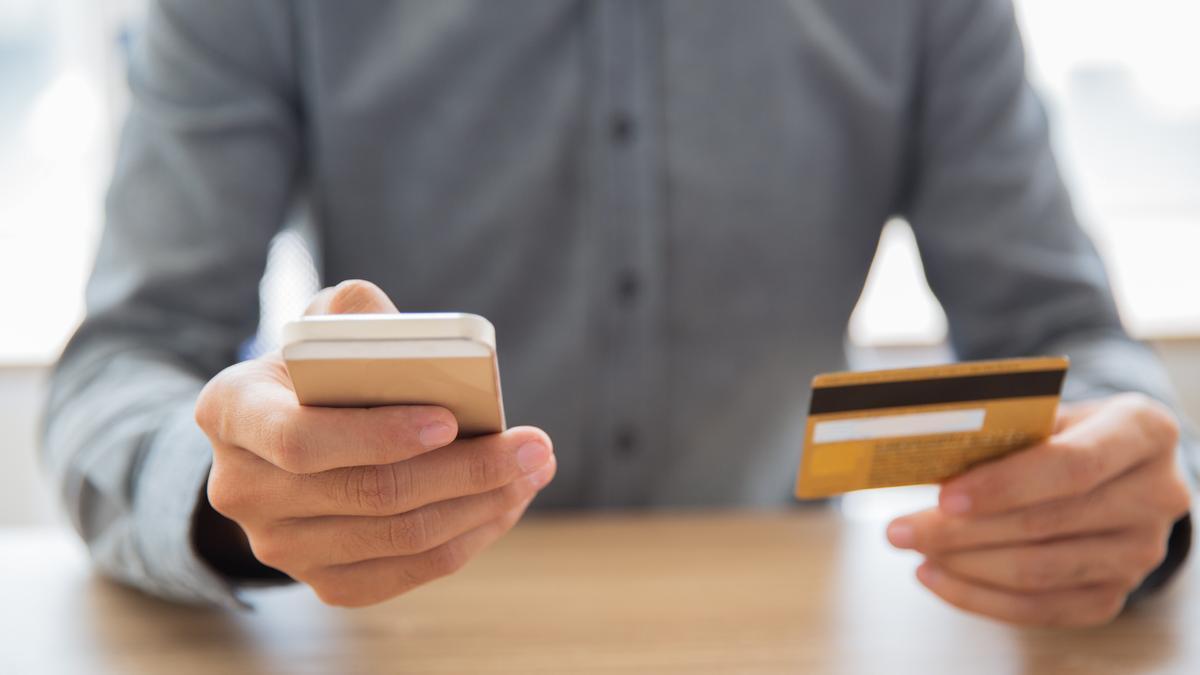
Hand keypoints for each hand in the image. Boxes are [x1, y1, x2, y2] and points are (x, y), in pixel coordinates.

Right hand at [194, 280, 555, 605]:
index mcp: (230, 412)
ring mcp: (279, 546)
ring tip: (533, 470)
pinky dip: (468, 538)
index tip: (450, 420)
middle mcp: (242, 490)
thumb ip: (352, 314)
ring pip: (399, 537)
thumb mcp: (321, 329)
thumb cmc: (316, 373)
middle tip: (533, 446)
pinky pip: (408, 571)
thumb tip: (400, 332)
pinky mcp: (324, 582)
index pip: (301, 440)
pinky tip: (506, 503)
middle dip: (465, 470)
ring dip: (481, 505)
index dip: (377, 436)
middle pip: (369, 493)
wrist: (286, 438)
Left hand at [886, 393, 1189, 626]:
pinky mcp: (1114, 594)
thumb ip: (1001, 429)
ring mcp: (1140, 553)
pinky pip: (1040, 608)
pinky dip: (979, 597)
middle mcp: (1156, 495)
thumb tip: (926, 455)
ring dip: (962, 565)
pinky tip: (936, 576)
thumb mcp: (1044, 411)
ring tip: (913, 547)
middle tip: (899, 530)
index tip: (943, 496)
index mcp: (1144, 431)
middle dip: (961, 530)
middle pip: (1045, 523)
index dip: (1005, 485)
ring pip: (1039, 572)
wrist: (1112, 468)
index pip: (1072, 465)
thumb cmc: (1062, 430)